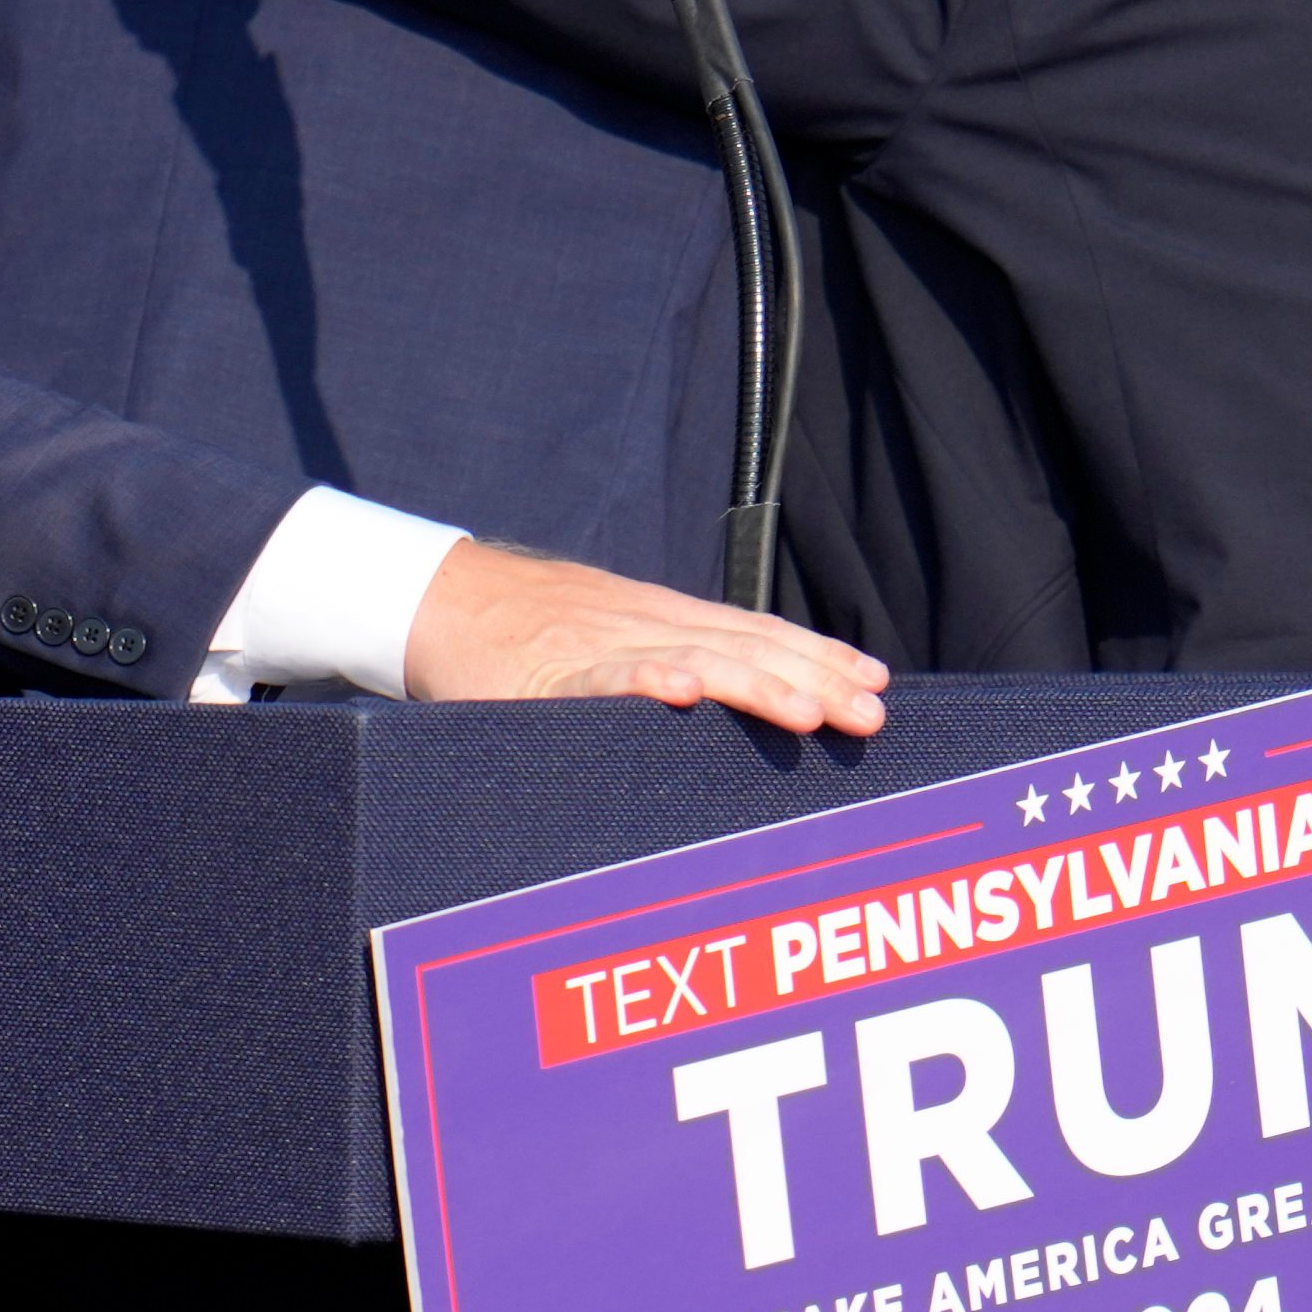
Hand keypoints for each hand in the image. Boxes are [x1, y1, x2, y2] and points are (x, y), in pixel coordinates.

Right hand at [402, 541, 890, 739]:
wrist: (437, 598)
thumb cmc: (524, 629)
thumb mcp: (606, 636)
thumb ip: (660, 661)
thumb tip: (718, 698)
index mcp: (662, 619)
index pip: (758, 633)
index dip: (818, 655)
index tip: (875, 680)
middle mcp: (644, 624)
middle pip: (744, 648)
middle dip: (813, 680)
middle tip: (871, 713)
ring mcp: (598, 645)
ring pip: (691, 660)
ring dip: (754, 685)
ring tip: (805, 712)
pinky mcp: (547, 674)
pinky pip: (600, 678)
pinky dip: (642, 680)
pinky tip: (681, 692)